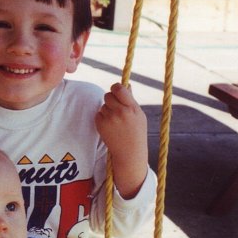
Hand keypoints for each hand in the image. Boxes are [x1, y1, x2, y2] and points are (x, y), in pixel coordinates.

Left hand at [95, 83, 147, 198]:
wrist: (129, 152)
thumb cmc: (136, 132)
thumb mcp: (139, 115)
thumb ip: (131, 100)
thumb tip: (126, 85)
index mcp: (131, 108)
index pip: (118, 88)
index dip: (116, 88)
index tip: (116, 91)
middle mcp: (120, 112)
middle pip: (108, 95)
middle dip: (110, 99)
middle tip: (116, 107)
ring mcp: (110, 119)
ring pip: (103, 105)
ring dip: (107, 110)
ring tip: (116, 121)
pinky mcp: (101, 125)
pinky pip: (98, 114)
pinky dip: (102, 118)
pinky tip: (110, 126)